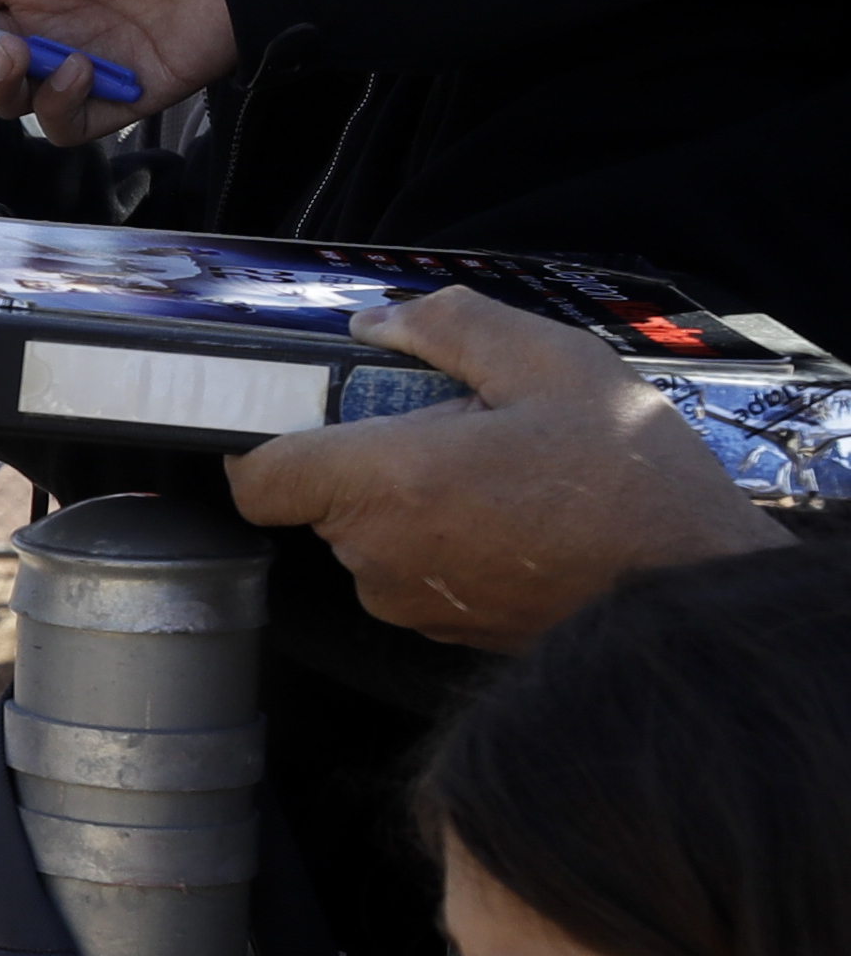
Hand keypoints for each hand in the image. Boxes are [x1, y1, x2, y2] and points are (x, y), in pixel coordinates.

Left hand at [223, 288, 786, 648]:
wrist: (695, 588)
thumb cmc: (630, 480)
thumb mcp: (552, 365)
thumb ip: (451, 329)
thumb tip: (377, 322)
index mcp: (384, 485)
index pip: (259, 476)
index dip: (266, 441)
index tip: (312, 412)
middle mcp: (376, 556)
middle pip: (321, 497)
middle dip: (371, 454)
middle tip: (460, 425)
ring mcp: (407, 605)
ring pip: (371, 535)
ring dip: (414, 498)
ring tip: (504, 471)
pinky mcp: (443, 633)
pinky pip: (413, 572)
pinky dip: (444, 540)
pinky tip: (517, 516)